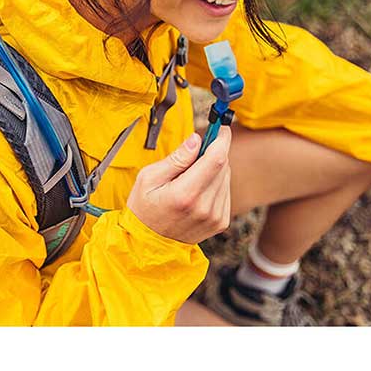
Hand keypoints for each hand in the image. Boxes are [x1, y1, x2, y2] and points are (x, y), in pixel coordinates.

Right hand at [126, 128, 231, 243]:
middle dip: (213, 151)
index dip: (221, 139)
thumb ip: (176, 159)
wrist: (148, 243)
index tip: (220, 127)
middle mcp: (204, 207)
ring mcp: (214, 217)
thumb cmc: (145, 208)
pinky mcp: (220, 222)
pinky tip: (197, 189)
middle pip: (223, 166)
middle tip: (197, 149)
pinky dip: (215, 183)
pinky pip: (225, 191)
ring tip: (191, 175)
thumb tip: (196, 140)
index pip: (216, 159)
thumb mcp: (149, 178)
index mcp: (185, 194)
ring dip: (214, 168)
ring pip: (226, 178)